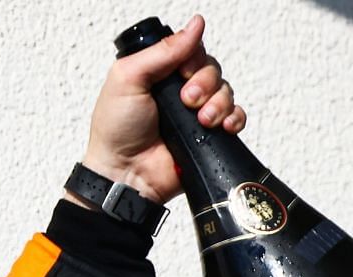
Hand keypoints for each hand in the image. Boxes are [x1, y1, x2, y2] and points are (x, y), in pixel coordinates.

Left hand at [74, 14, 245, 204]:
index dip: (193, 59)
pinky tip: (223, 126)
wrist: (125, 175)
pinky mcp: (208, 136)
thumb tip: (196, 24)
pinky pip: (235, 117)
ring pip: (225, 91)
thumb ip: (162, 51)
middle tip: (187, 100)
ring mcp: (195, 114)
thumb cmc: (117, 129)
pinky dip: (234, 118)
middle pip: (212, 69)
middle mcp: (180, 90)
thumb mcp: (129, 78)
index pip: (192, 51)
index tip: (182, 74)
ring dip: (218, 102)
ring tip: (201, 119)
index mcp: (160, 72)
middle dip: (205, 82)